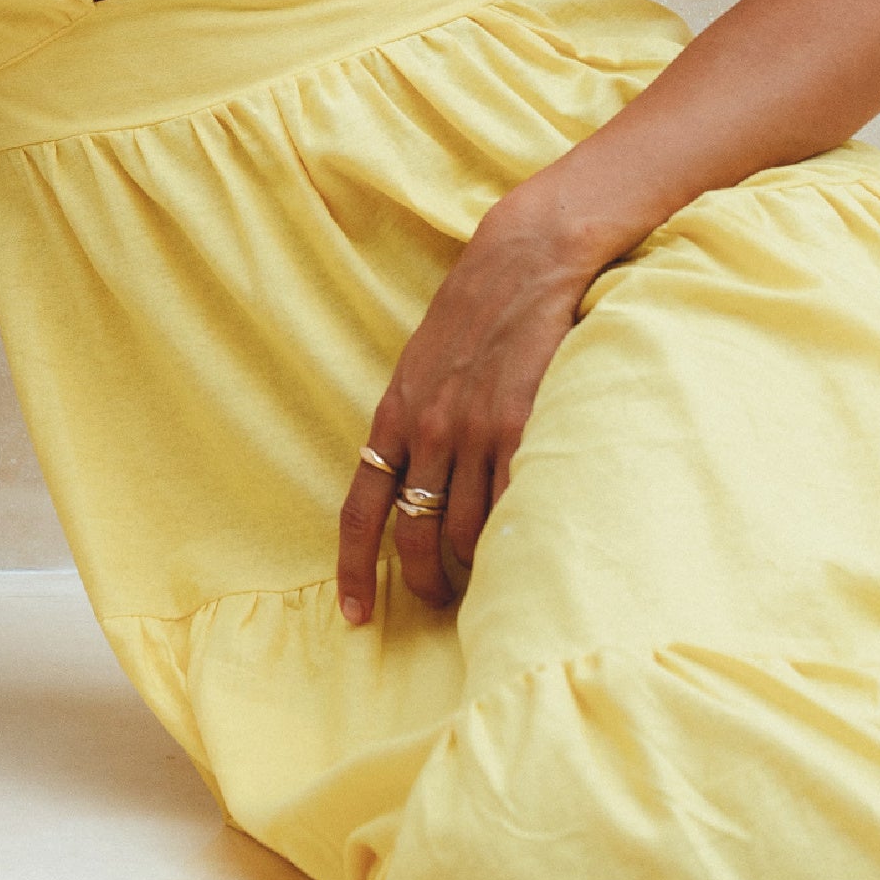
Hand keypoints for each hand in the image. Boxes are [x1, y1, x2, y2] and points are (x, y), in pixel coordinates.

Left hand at [336, 203, 592, 621]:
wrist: (521, 263)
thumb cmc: (471, 315)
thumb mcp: (419, 369)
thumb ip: (413, 425)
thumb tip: (410, 485)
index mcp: (394, 418)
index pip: (361, 512)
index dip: (354, 571)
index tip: (355, 616)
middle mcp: (429, 432)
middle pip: (416, 537)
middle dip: (424, 582)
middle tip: (440, 602)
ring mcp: (477, 432)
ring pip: (467, 532)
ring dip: (475, 568)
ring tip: (488, 582)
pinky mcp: (524, 427)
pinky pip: (514, 505)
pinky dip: (516, 536)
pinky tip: (525, 549)